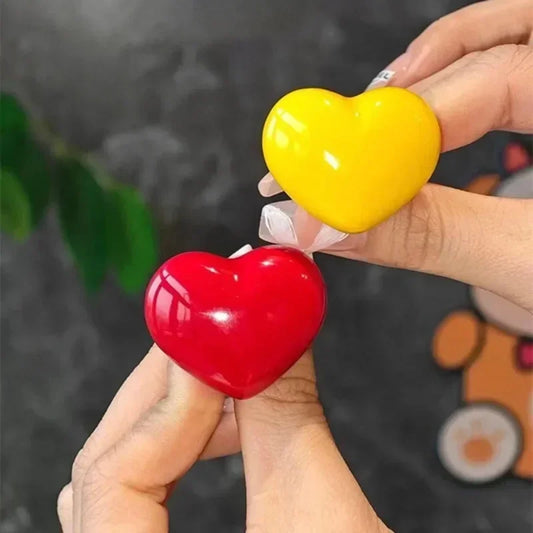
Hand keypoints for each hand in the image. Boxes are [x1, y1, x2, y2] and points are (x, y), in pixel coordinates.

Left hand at [58, 346, 390, 532]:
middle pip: (110, 472)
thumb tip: (276, 337)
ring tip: (237, 385)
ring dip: (183, 416)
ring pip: (125, 479)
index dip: (171, 405)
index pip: (115, 484)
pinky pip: (143, 498)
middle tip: (224, 349)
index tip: (221, 356)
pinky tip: (224, 426)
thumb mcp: (331, 526)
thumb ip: (291, 421)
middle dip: (174, 395)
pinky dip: (185, 447)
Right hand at [322, 0, 532, 312]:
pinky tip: (429, 127)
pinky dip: (464, 94)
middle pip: (511, 31)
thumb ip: (429, 237)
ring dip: (442, 70)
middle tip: (362, 124)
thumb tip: (335, 225)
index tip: (351, 167)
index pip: (510, 73)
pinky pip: (516, 81)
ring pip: (514, 40)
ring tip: (386, 114)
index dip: (417, 118)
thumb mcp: (531, 270)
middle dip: (425, 74)